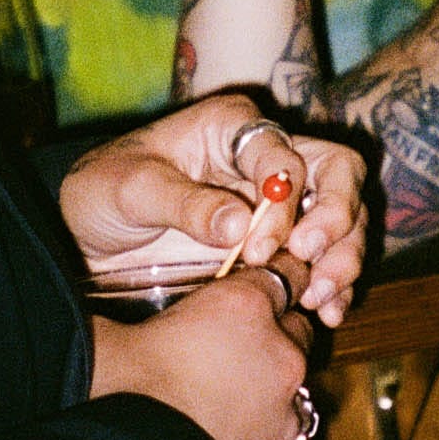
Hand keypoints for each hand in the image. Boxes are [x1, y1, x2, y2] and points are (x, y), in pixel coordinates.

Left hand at [61, 97, 368, 321]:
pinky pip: (328, 256)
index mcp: (232, 127)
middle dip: (336, 220)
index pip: (283, 152)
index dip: (282, 201)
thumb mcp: (130, 191)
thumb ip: (184, 204)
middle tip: (310, 264)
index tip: (260, 248)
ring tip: (318, 299)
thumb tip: (240, 225)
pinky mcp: (282, 242)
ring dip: (341, 258)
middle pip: (336, 174)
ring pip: (344, 216)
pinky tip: (326, 312)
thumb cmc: (106, 193)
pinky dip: (334, 285)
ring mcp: (281, 200)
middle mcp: (266, 156)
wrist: (94, 237)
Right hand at [90, 258, 313, 439]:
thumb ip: (113, 315)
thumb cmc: (115, 397)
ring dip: (262, 396)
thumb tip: (89, 311)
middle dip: (270, 337)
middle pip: (295, 332)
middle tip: (226, 350)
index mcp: (243, 308)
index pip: (282, 273)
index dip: (265, 281)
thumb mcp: (105, 339)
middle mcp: (279, 357)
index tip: (254, 288)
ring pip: (289, 395)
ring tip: (213, 410)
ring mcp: (285, 416)